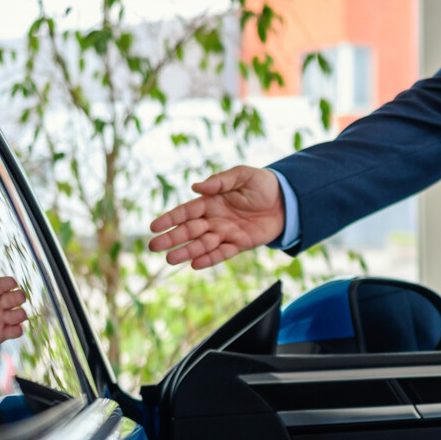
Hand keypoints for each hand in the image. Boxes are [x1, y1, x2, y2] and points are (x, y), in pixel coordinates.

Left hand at [0, 266, 28, 344]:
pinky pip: (18, 331)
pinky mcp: (6, 331)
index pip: (10, 282)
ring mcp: (6, 317)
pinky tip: (4, 328)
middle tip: (4, 302)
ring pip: (22, 314)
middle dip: (17, 298)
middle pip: (21, 297)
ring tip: (4, 317)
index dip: (10, 283)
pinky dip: (15, 330)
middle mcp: (4, 303)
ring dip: (16, 315)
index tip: (8, 285)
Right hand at [148, 165, 286, 268]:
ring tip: (169, 259)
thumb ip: (220, 181)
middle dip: (172, 238)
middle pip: (189, 230)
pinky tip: (195, 264)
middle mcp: (214, 219)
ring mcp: (226, 233)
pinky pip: (222, 253)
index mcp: (211, 201)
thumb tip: (196, 187)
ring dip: (186, 252)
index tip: (154, 227)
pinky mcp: (240, 244)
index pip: (186, 212)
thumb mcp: (242, 175)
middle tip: (153, 247)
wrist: (287, 200)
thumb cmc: (262, 185)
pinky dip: (209, 259)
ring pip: (202, 244)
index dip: (170, 219)